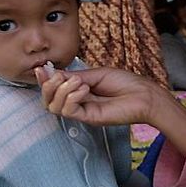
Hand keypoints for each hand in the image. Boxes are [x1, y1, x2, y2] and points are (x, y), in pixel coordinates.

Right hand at [36, 66, 156, 123]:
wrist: (144, 95)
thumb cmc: (125, 83)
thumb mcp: (95, 74)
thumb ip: (73, 75)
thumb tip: (51, 72)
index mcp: (77, 91)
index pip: (52, 89)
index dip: (44, 80)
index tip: (41, 68)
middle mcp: (77, 103)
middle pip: (48, 101)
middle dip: (47, 86)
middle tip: (59, 76)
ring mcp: (82, 112)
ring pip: (54, 107)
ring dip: (62, 90)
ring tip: (79, 82)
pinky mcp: (88, 118)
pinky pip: (68, 111)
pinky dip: (71, 97)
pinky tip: (85, 90)